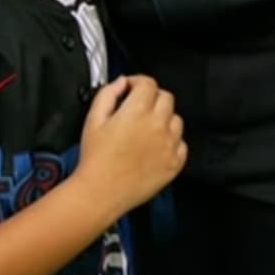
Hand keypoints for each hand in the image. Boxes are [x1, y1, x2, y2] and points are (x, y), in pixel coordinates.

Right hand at [77, 75, 186, 213]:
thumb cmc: (95, 160)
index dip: (137, 82)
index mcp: (137, 112)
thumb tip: (121, 83)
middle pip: (166, 98)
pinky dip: (171, 142)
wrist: (100, 192)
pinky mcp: (174, 163)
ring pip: (176, 119)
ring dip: (163, 119)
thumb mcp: (93, 119)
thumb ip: (108, 94)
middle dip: (151, 98)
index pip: (148, 83)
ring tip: (146, 130)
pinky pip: (181, 144)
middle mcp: (157, 126)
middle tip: (138, 108)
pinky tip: (154, 147)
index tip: (131, 89)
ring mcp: (169, 145)